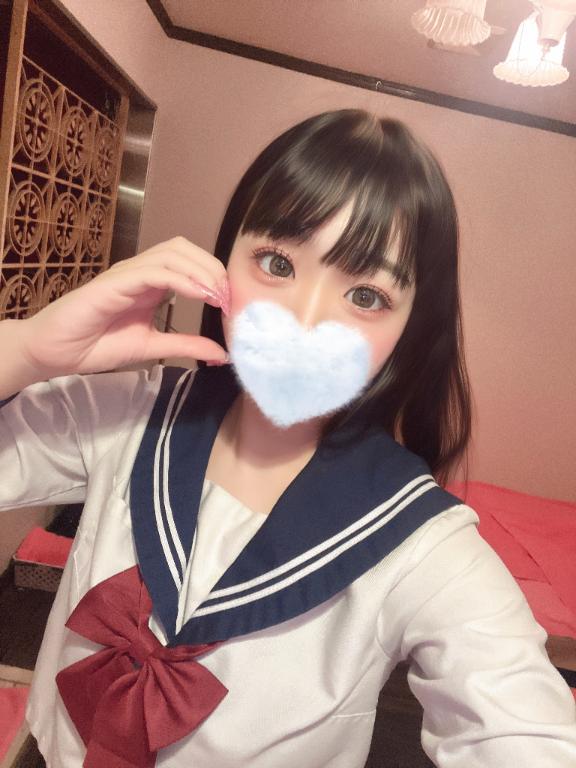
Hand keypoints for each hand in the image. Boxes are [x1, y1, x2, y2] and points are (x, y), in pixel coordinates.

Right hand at [16, 237, 229, 377]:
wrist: (58, 353)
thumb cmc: (98, 345)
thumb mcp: (153, 347)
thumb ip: (186, 345)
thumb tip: (223, 353)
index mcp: (151, 282)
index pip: (190, 261)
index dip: (214, 275)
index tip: (230, 303)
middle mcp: (140, 271)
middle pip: (185, 249)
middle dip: (212, 268)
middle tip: (228, 298)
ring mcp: (127, 273)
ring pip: (172, 253)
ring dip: (201, 271)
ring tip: (217, 297)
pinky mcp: (115, 282)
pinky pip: (154, 271)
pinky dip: (181, 280)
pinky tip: (199, 295)